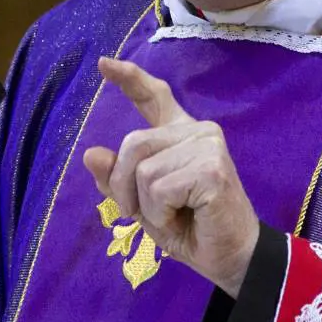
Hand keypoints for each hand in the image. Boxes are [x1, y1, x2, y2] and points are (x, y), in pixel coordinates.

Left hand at [83, 57, 259, 297]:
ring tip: (175, 215)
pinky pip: (158, 189)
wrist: (230, 258)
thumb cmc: (190, 230)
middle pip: (132, 144)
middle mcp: (197, 130)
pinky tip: (186, 216)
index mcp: (181, 134)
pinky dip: (161, 213)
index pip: (154, 97)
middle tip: (153, 213)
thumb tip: (91, 155)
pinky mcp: (212, 167)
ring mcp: (207, 145)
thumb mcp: (143, 205)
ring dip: (147, 206)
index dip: (129, 79)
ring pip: (143, 170)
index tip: (103, 63)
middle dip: (126, 187)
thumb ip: (118, 178)